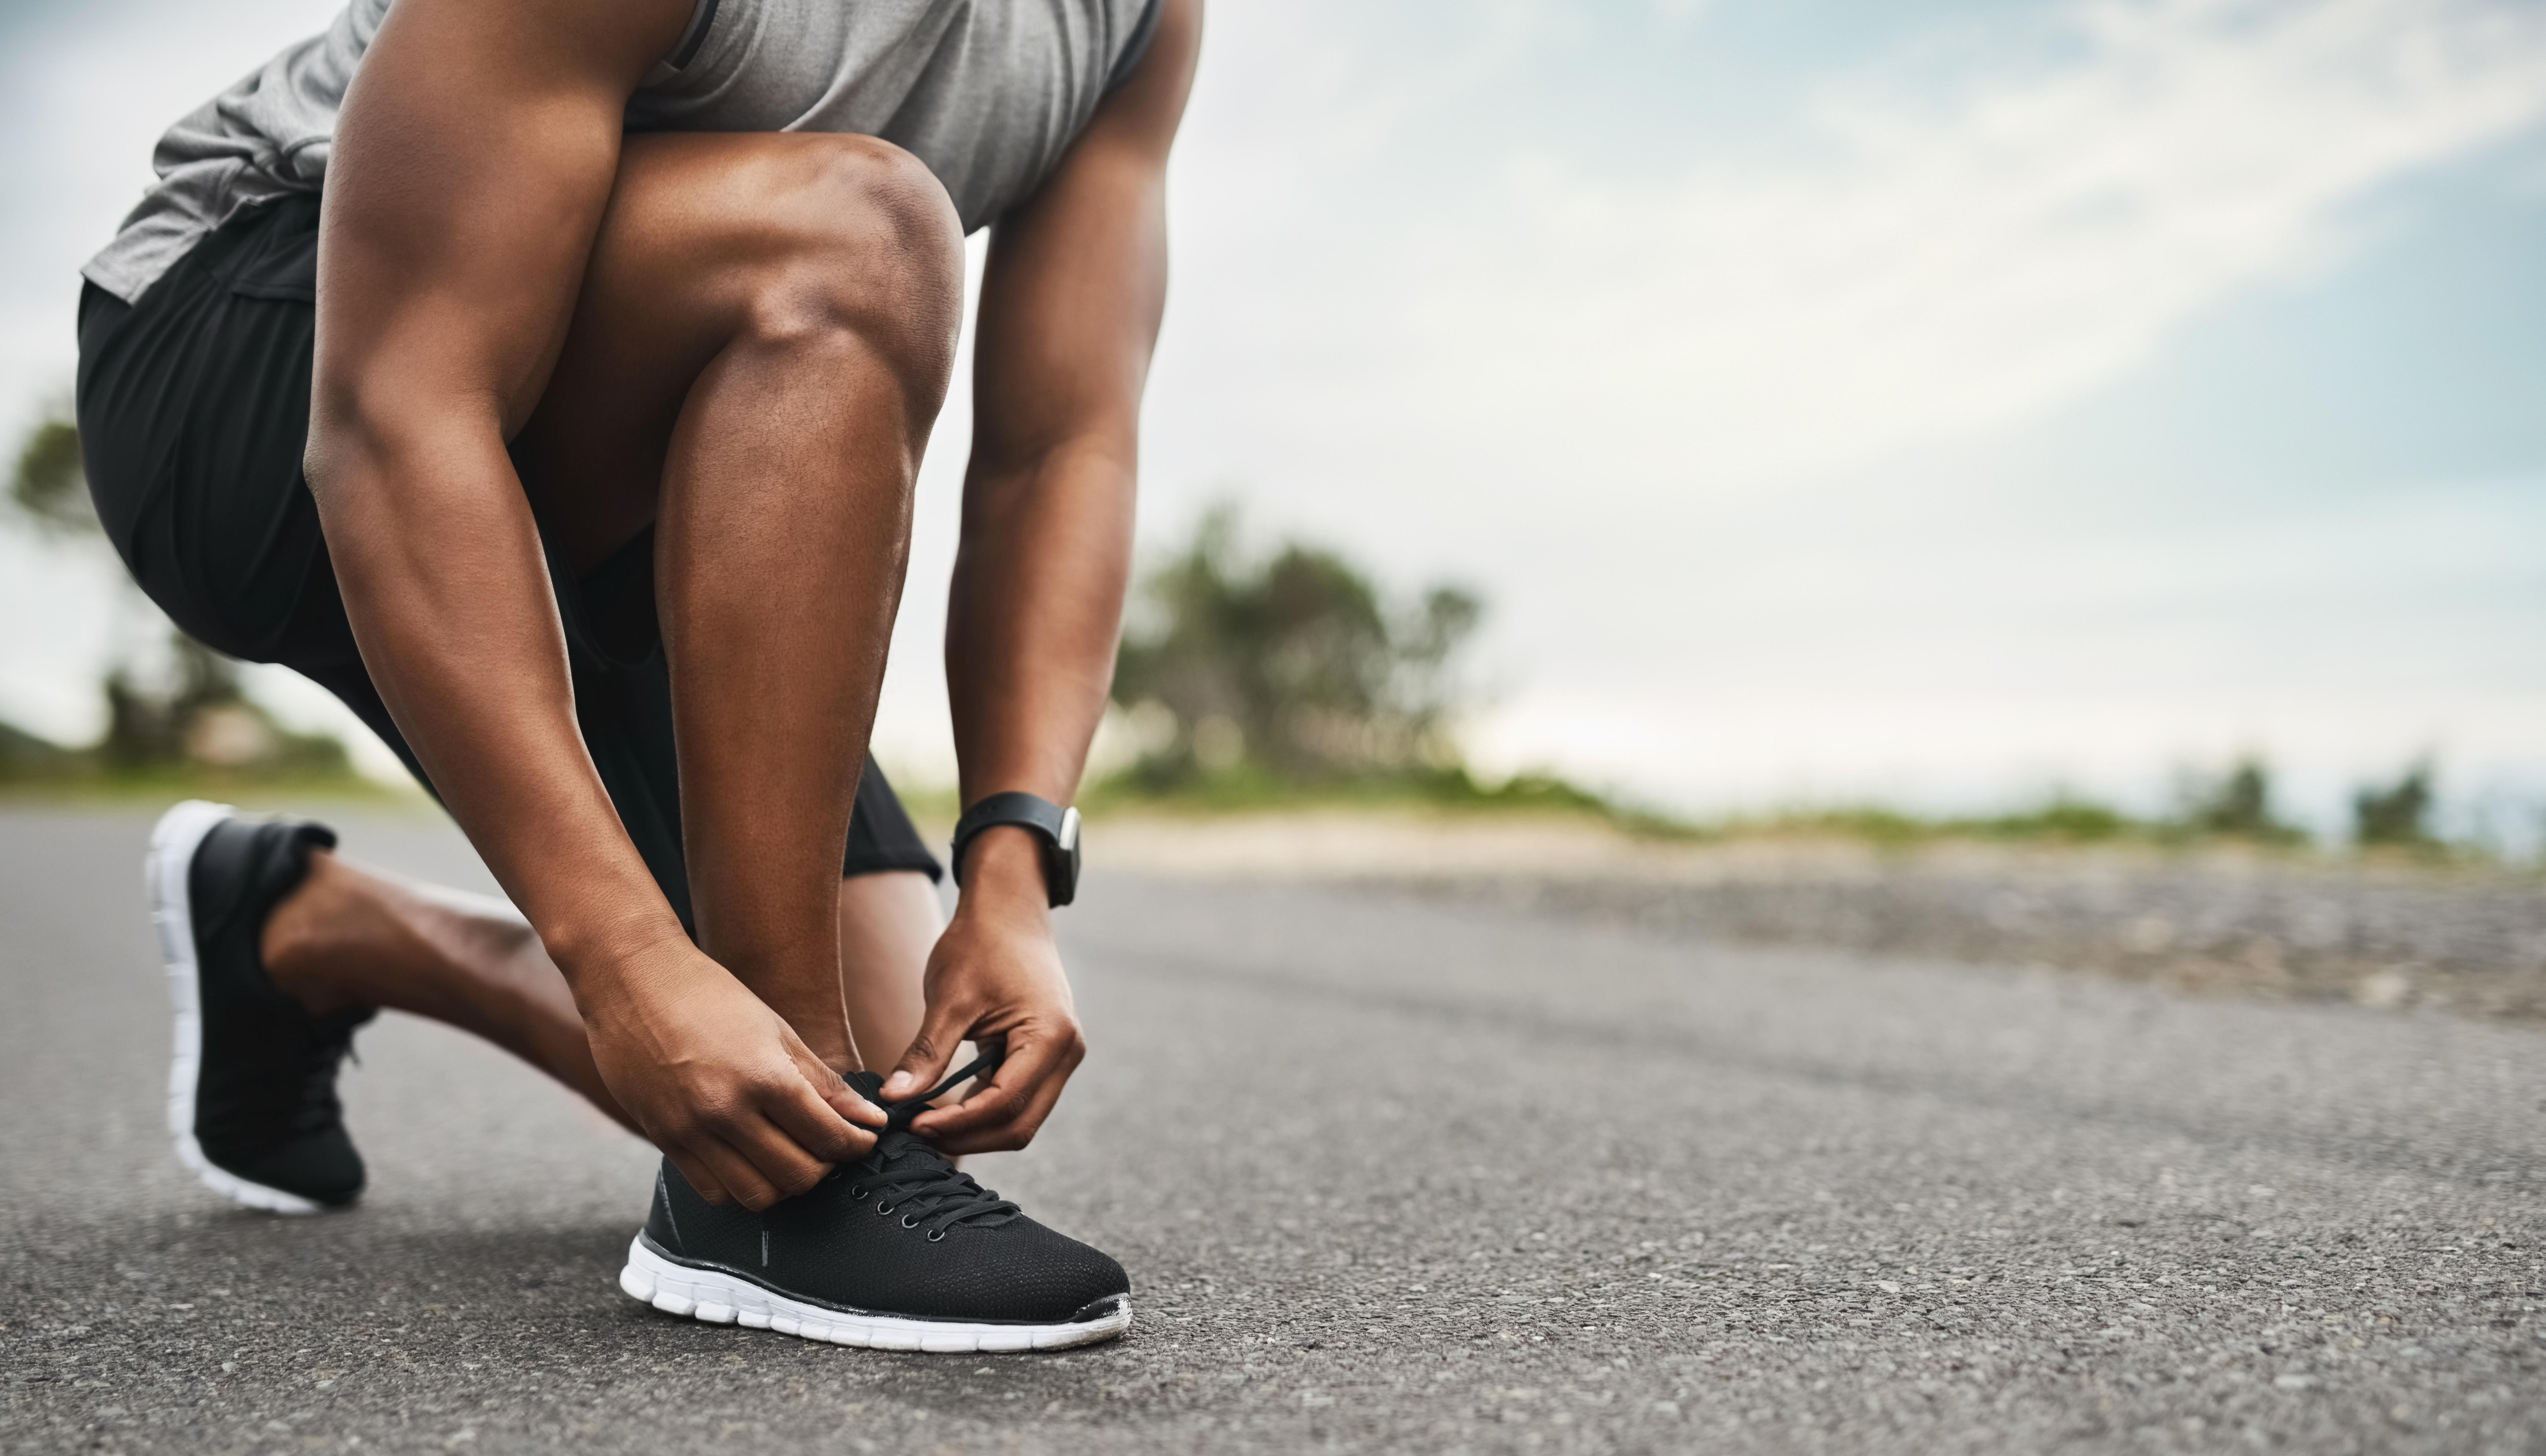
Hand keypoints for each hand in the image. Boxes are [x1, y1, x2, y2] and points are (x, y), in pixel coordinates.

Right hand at [578, 934, 884, 1207]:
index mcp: (763, 1077)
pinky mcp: (664, 1140)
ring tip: (792, 1157)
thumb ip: (824, 1083)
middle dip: (826, 1167)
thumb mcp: (778, 1032)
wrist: (633, 980)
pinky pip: (713, 1191)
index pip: (827, 1137)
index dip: (856, 1145)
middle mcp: (726, 1111)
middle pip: (796, 1176)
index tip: (864, 1138)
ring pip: (756, 1195)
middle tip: (830, 1147)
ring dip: (784, 1185)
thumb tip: (870, 1119)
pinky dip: (741, 1187)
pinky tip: (752, 1161)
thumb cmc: (711, 995)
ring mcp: (690, 1131)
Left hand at [879, 828, 1085, 1153]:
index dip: (958, 1123)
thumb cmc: (981, 944)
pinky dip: (983, 1111)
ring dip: (975, 1130)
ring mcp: (1061, 1057)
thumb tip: (893, 1101)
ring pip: (1021, 1118)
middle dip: (968, 1137)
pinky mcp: (1047, 1056)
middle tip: (916, 1134)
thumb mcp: (950, 998)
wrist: (1009, 910)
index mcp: (1050, 1036)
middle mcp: (1066, 1053)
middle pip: (1019, 1124)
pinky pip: (1018, 1099)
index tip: (913, 1125)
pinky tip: (945, 1109)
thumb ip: (927, 1054)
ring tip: (925, 1124)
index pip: (1004, 1102)